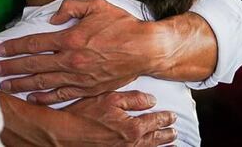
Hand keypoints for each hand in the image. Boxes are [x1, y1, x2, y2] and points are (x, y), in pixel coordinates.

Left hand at [0, 0, 151, 103]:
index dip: (15, 47)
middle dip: (12, 68)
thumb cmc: (121, 25)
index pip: (35, 43)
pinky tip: (32, 97)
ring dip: (23, 84)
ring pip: (44, 82)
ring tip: (7, 86)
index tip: (1, 49)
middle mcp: (72, 60)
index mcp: (71, 38)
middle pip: (34, 65)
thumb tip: (52, 17)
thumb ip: (71, 7)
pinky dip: (45, 97)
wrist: (144, 49)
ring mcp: (79, 77)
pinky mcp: (88, 88)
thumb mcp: (96, 4)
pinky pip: (62, 95)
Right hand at [62, 91, 176, 145]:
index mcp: (132, 127)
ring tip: (170, 144)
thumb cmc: (84, 114)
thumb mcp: (108, 98)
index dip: (165, 118)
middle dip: (166, 134)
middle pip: (154, 138)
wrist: (66, 134)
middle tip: (175, 132)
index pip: (154, 121)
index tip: (172, 116)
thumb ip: (133, 99)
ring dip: (160, 146)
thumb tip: (151, 100)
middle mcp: (131, 143)